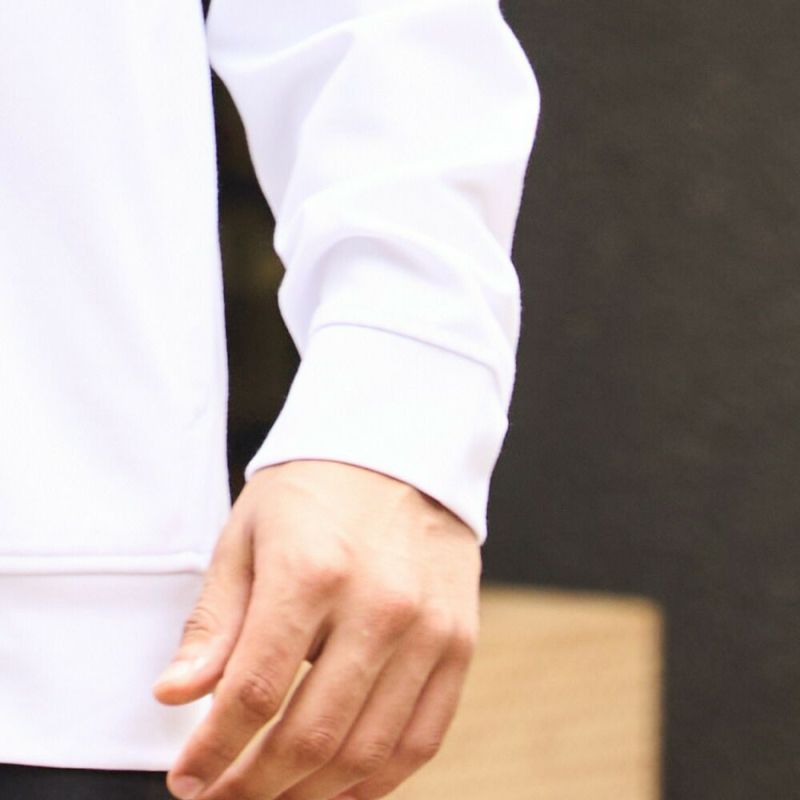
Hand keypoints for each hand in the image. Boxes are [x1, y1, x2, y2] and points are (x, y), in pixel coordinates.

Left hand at [152, 458, 481, 799]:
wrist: (401, 451)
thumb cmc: (317, 489)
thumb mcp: (248, 535)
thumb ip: (217, 621)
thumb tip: (176, 695)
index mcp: (312, 572)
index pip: (254, 693)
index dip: (214, 751)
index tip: (189, 777)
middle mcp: (378, 605)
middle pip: (311, 735)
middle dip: (255, 785)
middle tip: (224, 795)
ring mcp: (428, 628)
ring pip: (368, 751)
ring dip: (311, 792)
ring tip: (275, 795)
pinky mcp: (459, 640)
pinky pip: (423, 737)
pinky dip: (378, 780)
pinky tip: (340, 786)